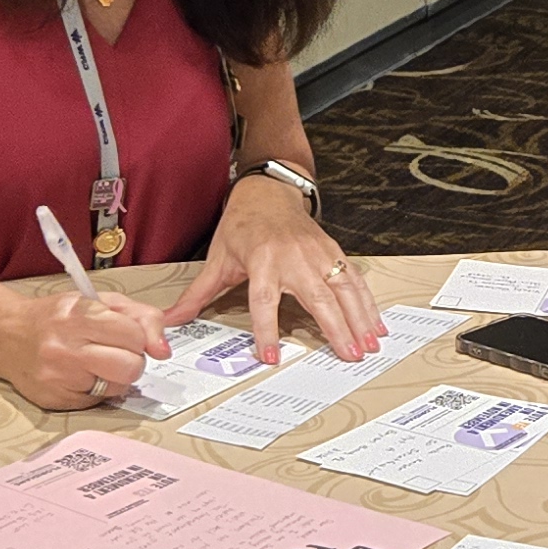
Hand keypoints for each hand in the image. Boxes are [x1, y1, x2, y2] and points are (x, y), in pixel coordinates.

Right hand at [0, 283, 173, 408]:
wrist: (7, 335)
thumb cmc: (58, 317)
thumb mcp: (100, 301)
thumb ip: (141, 317)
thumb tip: (163, 350)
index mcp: (79, 315)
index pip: (136, 336)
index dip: (138, 337)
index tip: (126, 335)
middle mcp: (66, 347)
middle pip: (131, 367)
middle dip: (132, 361)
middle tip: (115, 352)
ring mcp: (59, 377)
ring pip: (118, 388)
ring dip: (116, 377)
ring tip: (97, 363)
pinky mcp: (55, 400)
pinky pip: (97, 402)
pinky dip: (96, 390)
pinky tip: (80, 375)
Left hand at [172, 175, 378, 363]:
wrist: (268, 192)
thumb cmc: (243, 226)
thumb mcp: (218, 258)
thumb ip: (199, 294)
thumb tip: (171, 319)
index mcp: (262, 261)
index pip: (264, 301)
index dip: (266, 329)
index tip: (270, 356)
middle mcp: (294, 258)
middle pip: (318, 297)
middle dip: (336, 328)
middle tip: (349, 355)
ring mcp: (318, 253)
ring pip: (344, 288)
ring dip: (360, 318)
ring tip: (370, 345)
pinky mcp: (334, 251)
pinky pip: (354, 279)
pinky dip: (367, 302)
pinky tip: (376, 324)